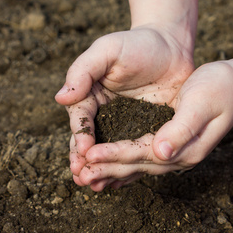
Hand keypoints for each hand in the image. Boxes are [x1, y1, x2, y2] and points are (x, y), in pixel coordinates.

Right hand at [55, 24, 194, 186]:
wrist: (172, 47)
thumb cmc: (137, 44)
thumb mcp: (107, 50)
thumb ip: (84, 70)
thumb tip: (61, 98)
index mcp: (90, 95)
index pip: (81, 119)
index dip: (80, 135)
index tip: (82, 151)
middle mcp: (105, 114)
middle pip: (92, 140)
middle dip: (85, 161)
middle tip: (82, 178)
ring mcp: (125, 126)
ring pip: (111, 151)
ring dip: (103, 170)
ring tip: (96, 187)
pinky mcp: (146, 132)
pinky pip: (136, 152)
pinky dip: (128, 168)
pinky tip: (122, 183)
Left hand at [75, 60, 232, 190]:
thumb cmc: (219, 88)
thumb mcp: (200, 103)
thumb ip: (180, 129)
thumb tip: (160, 152)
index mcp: (184, 149)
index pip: (140, 154)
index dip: (113, 155)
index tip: (88, 155)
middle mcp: (178, 157)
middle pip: (135, 165)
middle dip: (105, 169)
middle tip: (77, 175)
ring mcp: (175, 154)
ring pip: (135, 166)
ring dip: (110, 172)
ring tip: (85, 177)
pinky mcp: (170, 146)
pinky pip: (141, 159)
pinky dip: (122, 164)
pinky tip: (107, 168)